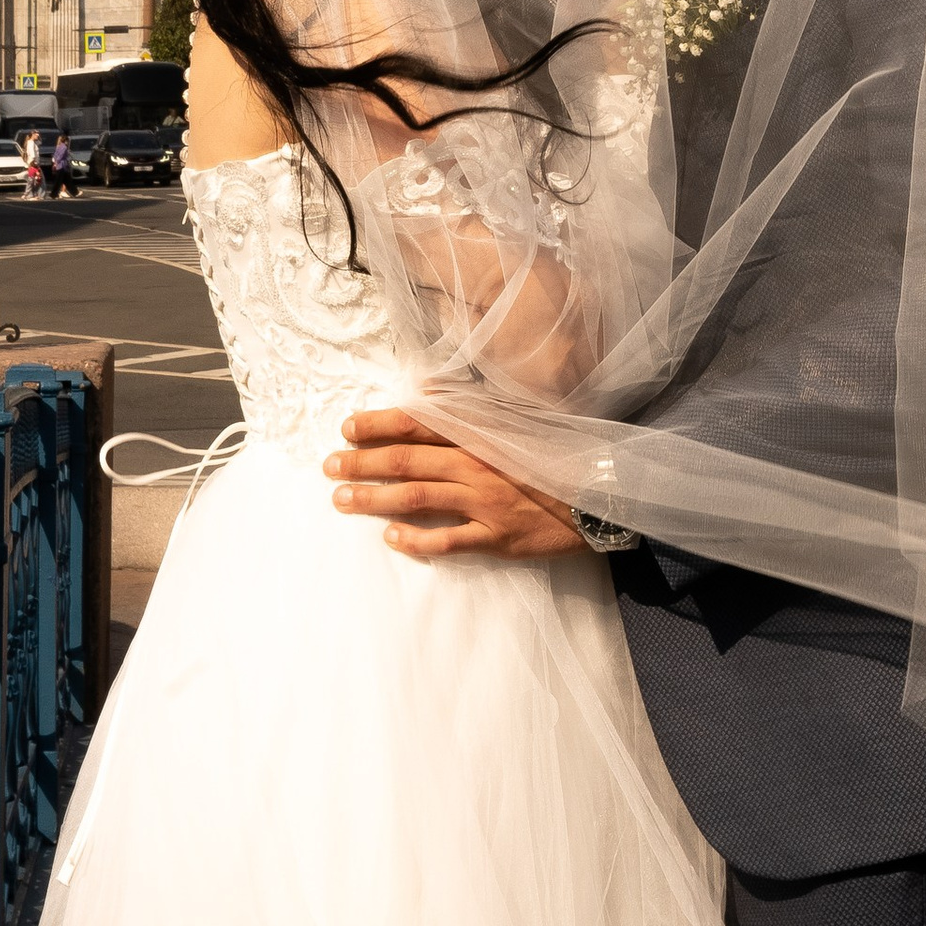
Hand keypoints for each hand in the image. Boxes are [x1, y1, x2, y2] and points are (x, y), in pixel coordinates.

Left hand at [326, 409, 585, 562]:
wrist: (596, 498)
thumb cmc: (550, 459)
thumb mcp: (513, 423)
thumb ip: (468, 408)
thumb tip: (424, 385)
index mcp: (479, 435)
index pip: (419, 423)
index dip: (380, 425)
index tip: (347, 427)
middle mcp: (477, 465)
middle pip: (408, 461)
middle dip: (363, 463)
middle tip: (329, 467)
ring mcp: (485, 503)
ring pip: (418, 498)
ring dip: (376, 499)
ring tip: (343, 500)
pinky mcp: (496, 537)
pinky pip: (448, 541)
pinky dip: (417, 540)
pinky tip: (391, 538)